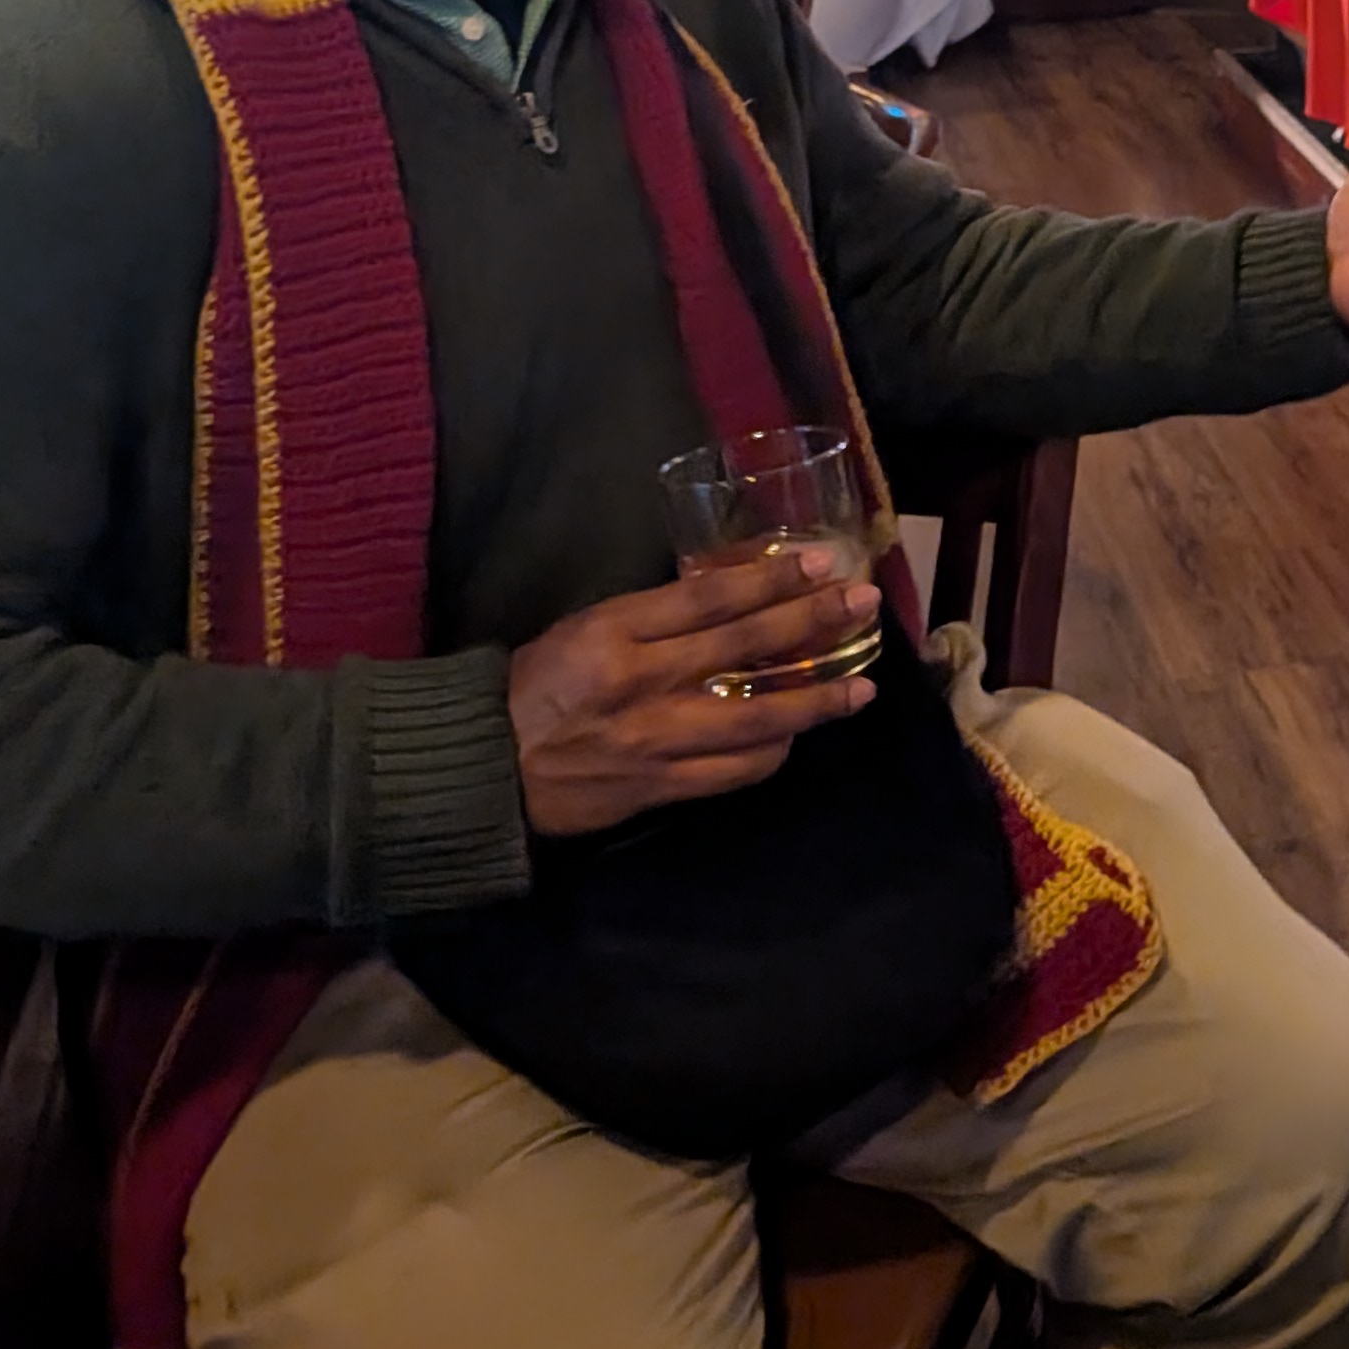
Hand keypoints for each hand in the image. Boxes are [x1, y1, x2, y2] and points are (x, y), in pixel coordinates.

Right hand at [504, 545, 884, 836]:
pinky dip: (773, 751)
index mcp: (615, 629)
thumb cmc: (535, 687)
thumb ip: (655, 616)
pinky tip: (799, 736)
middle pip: (744, 647)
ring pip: (755, 717)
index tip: (820, 562)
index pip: (709, 596)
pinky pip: (735, 771)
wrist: (486, 767)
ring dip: (816, 700)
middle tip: (862, 603)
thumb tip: (734, 593)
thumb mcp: (585, 628)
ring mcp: (654, 738)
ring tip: (862, 688)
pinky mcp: (660, 787)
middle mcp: (641, 680)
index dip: (772, 578)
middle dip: (812, 622)